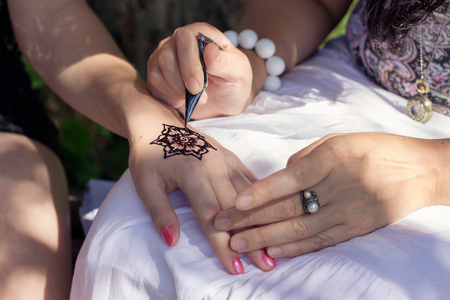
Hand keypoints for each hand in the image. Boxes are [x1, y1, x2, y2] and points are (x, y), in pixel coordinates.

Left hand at [128, 122, 275, 273]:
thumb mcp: (145, 184)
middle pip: (238, 209)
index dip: (224, 245)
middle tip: (266, 264)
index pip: (212, 217)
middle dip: (252, 238)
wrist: (156, 122)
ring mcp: (226, 160)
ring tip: (274, 244)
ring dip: (262, 220)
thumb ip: (160, 212)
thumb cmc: (148, 154)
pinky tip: (273, 212)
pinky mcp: (231, 157)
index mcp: (193, 173)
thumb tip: (172, 241)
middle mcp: (215, 166)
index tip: (236, 267)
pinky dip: (262, 198)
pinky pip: (251, 180)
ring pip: (250, 195)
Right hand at [147, 22, 252, 118]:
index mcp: (199, 33)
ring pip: (157, 71)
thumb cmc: (234, 80)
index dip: (191, 61)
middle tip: (198, 94)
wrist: (225, 99)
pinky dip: (169, 97)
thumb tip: (209, 50)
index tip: (202, 82)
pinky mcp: (157, 75)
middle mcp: (177, 42)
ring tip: (198, 99)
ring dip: (176, 90)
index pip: (186, 37)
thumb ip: (225, 62)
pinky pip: (154, 85)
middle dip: (182, 80)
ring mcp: (163, 57)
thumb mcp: (238, 72)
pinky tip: (184, 100)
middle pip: (167, 56)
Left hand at [213, 133, 438, 257]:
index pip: (290, 179)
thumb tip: (278, 177)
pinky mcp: (356, 228)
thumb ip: (306, 158)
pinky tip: (273, 252)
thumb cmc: (374, 148)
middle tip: (222, 226)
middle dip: (251, 218)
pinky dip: (295, 248)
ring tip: (238, 243)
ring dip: (265, 238)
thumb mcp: (338, 140)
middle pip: (288, 207)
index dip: (260, 192)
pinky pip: (321, 240)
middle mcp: (339, 186)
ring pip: (300, 228)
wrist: (419, 171)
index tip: (233, 203)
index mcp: (333, 158)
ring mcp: (348, 211)